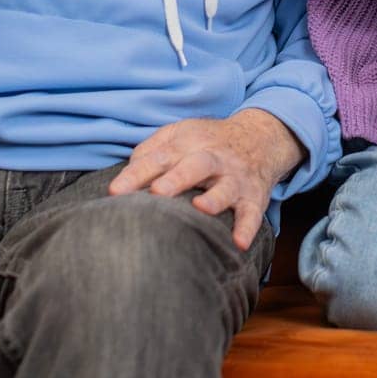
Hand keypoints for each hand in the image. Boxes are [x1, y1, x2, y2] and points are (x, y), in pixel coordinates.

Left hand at [107, 109, 305, 250]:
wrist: (261, 137)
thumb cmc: (208, 142)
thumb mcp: (180, 134)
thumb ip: (150, 151)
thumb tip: (126, 177)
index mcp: (189, 143)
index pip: (160, 157)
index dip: (137, 174)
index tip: (115, 192)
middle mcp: (213, 158)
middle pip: (196, 166)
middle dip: (177, 179)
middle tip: (157, 193)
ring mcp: (235, 177)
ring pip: (226, 187)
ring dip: (215, 198)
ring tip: (201, 209)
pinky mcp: (253, 196)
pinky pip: (252, 212)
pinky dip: (248, 227)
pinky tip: (239, 243)